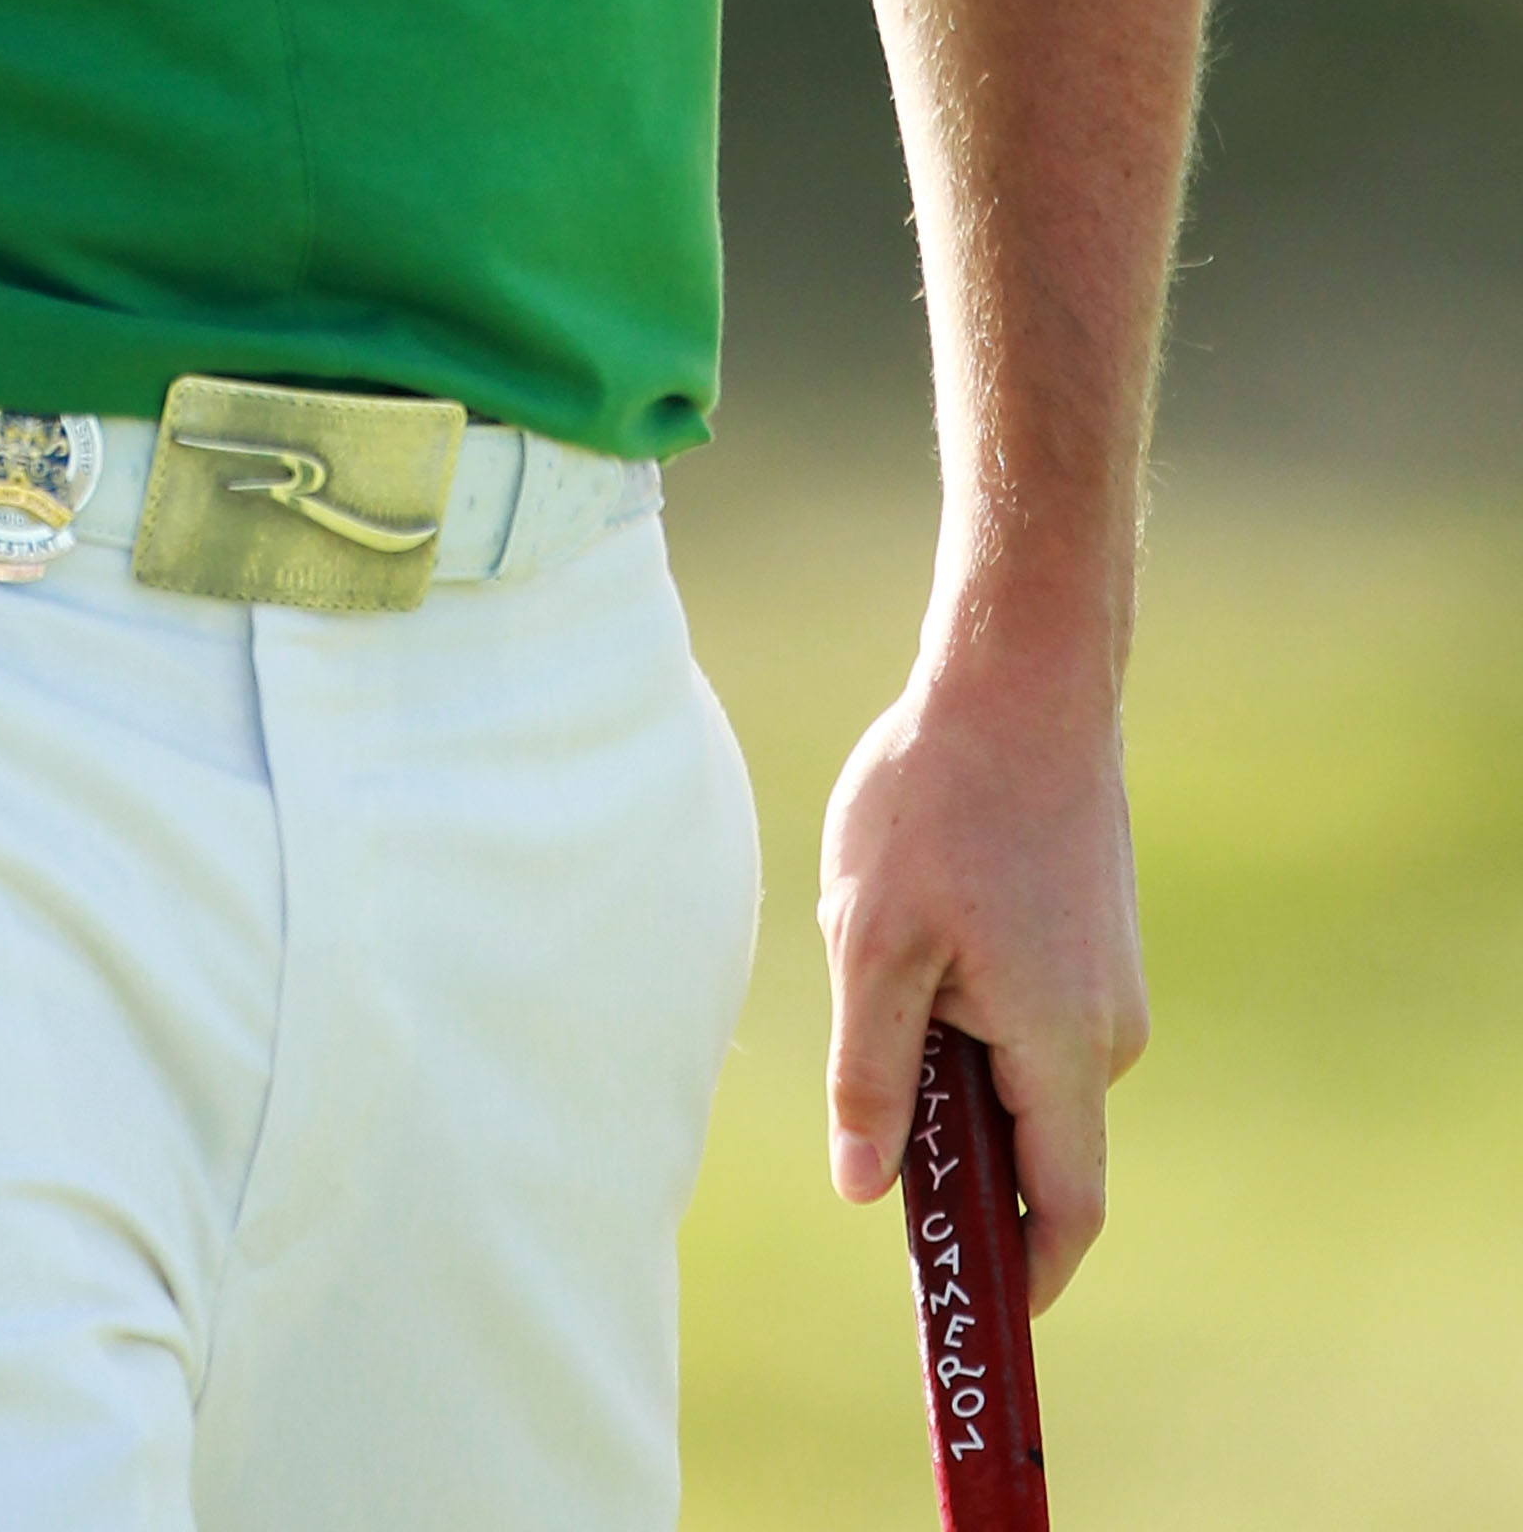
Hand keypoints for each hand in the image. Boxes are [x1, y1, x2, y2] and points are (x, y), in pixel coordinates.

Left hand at [820, 628, 1148, 1313]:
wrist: (1023, 674)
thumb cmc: (938, 797)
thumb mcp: (873, 939)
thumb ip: (872, 1075)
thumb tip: (866, 1190)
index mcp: (1063, 1047)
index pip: (1065, 1210)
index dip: (1019, 1273)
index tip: (960, 1299)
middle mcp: (1107, 1031)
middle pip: (1033, 1143)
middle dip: (951, 1133)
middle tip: (867, 1057)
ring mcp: (1107, 983)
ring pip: (1019, 1067)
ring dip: (947, 1043)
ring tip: (890, 935)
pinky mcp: (1092, 941)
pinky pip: (1028, 1014)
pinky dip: (966, 996)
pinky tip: (919, 905)